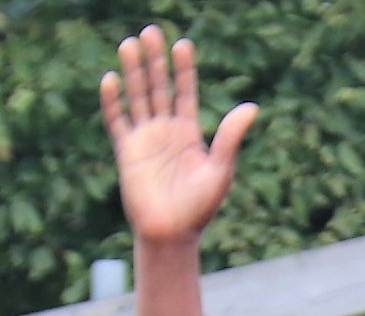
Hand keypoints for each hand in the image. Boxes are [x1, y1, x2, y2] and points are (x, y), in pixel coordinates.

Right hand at [104, 27, 257, 246]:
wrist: (172, 234)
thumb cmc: (200, 208)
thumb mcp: (221, 170)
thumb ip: (230, 138)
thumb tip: (252, 108)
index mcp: (189, 132)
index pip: (185, 92)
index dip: (184, 69)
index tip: (183, 44)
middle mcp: (165, 131)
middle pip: (158, 86)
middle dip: (155, 60)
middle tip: (151, 31)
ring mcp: (144, 140)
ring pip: (137, 97)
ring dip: (133, 71)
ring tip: (129, 43)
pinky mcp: (126, 153)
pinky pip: (117, 121)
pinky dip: (113, 101)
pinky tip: (112, 79)